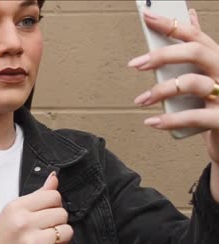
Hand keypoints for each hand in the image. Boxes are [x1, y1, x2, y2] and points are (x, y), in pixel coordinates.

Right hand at [0, 172, 73, 243]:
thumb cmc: (3, 240)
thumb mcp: (12, 213)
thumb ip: (36, 196)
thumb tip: (54, 178)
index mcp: (16, 208)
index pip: (53, 195)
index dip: (53, 204)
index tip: (46, 211)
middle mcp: (23, 224)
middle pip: (62, 213)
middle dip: (57, 222)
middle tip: (44, 229)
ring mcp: (32, 243)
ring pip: (67, 231)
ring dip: (61, 238)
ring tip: (47, 241)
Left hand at [128, 8, 218, 200]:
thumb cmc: (213, 106)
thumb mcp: (208, 74)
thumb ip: (198, 50)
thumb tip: (188, 17)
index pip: (196, 36)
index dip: (171, 25)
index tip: (147, 17)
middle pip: (196, 52)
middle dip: (162, 55)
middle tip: (136, 63)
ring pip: (192, 83)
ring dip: (160, 90)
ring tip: (141, 100)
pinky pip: (194, 117)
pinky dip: (169, 120)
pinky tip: (152, 122)